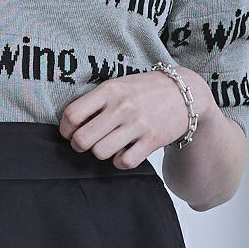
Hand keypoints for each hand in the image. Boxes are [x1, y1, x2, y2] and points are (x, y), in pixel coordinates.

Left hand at [58, 67, 209, 169]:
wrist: (183, 93)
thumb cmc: (143, 90)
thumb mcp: (117, 85)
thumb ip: (95, 100)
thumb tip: (70, 122)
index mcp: (108, 90)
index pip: (73, 114)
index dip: (65, 128)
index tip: (69, 132)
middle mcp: (121, 107)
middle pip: (83, 139)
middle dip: (78, 145)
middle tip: (84, 143)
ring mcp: (137, 124)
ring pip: (101, 153)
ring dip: (100, 153)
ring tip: (105, 145)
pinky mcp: (152, 140)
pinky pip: (124, 161)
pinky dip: (119, 161)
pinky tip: (122, 152)